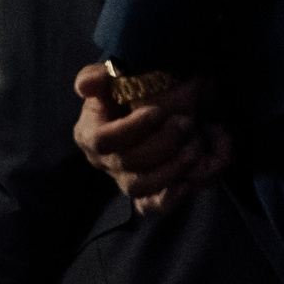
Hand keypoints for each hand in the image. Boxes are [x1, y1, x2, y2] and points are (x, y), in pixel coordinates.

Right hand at [74, 62, 230, 213]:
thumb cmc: (137, 90)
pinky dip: (171, 198)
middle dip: (163, 143)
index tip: (158, 111)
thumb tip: (86, 87)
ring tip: (196, 144)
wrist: (164, 106)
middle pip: (127, 163)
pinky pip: (152, 206)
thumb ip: (97, 77)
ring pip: (140, 187)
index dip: (131, 129)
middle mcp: (104, 161)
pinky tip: (189, 181)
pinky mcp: (146, 194)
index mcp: (90, 133)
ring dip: (173, 167)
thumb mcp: (115, 77)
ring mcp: (125, 179)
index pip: (102, 139)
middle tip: (187, 122)